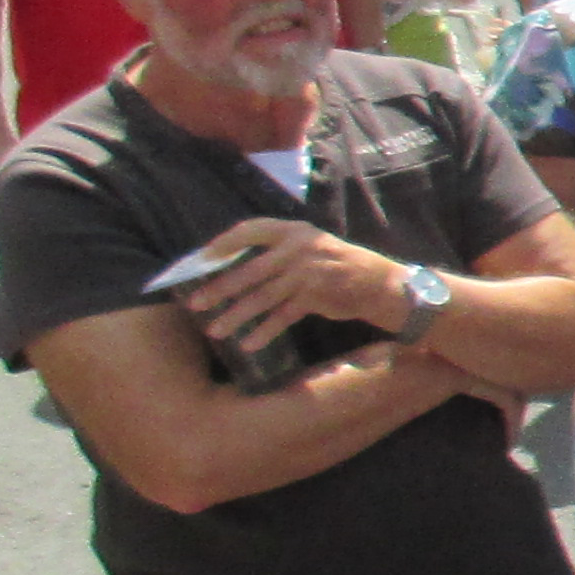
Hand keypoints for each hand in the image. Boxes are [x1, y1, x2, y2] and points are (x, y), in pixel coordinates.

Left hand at [179, 216, 428, 353]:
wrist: (380, 283)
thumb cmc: (336, 265)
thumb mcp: (309, 247)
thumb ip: (277, 252)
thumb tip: (230, 267)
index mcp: (294, 231)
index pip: (250, 230)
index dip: (224, 243)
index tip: (202, 258)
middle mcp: (299, 248)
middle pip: (249, 270)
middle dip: (220, 289)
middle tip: (194, 304)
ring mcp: (307, 272)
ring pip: (262, 296)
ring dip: (236, 315)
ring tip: (215, 330)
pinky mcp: (316, 296)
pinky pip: (283, 316)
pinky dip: (265, 331)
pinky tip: (249, 344)